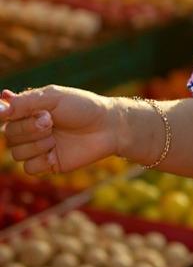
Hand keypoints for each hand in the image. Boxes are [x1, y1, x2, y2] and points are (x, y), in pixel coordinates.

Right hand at [0, 85, 117, 175]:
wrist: (108, 127)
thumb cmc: (82, 107)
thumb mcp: (53, 98)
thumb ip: (25, 103)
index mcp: (30, 111)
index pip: (5, 116)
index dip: (6, 116)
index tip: (10, 113)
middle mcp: (31, 130)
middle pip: (9, 136)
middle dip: (28, 129)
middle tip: (50, 121)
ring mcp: (39, 148)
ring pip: (16, 153)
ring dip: (36, 145)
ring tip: (55, 137)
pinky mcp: (48, 164)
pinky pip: (29, 168)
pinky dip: (41, 160)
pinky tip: (55, 152)